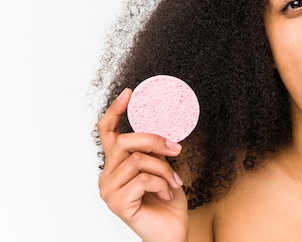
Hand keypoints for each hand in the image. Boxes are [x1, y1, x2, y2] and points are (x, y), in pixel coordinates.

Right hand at [97, 88, 188, 241]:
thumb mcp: (163, 166)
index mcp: (115, 164)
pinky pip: (143, 179)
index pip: (107, 132)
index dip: (115, 110)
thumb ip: (155, 150)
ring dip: (163, 169)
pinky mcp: (117, 203)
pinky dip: (162, 183)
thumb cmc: (167, 199)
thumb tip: (163, 126)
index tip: (129, 93)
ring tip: (173, 182)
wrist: (172, 231)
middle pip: (125, 142)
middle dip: (155, 141)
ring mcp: (108, 190)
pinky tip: (167, 194)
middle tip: (176, 150)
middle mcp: (106, 175)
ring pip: (137, 160)